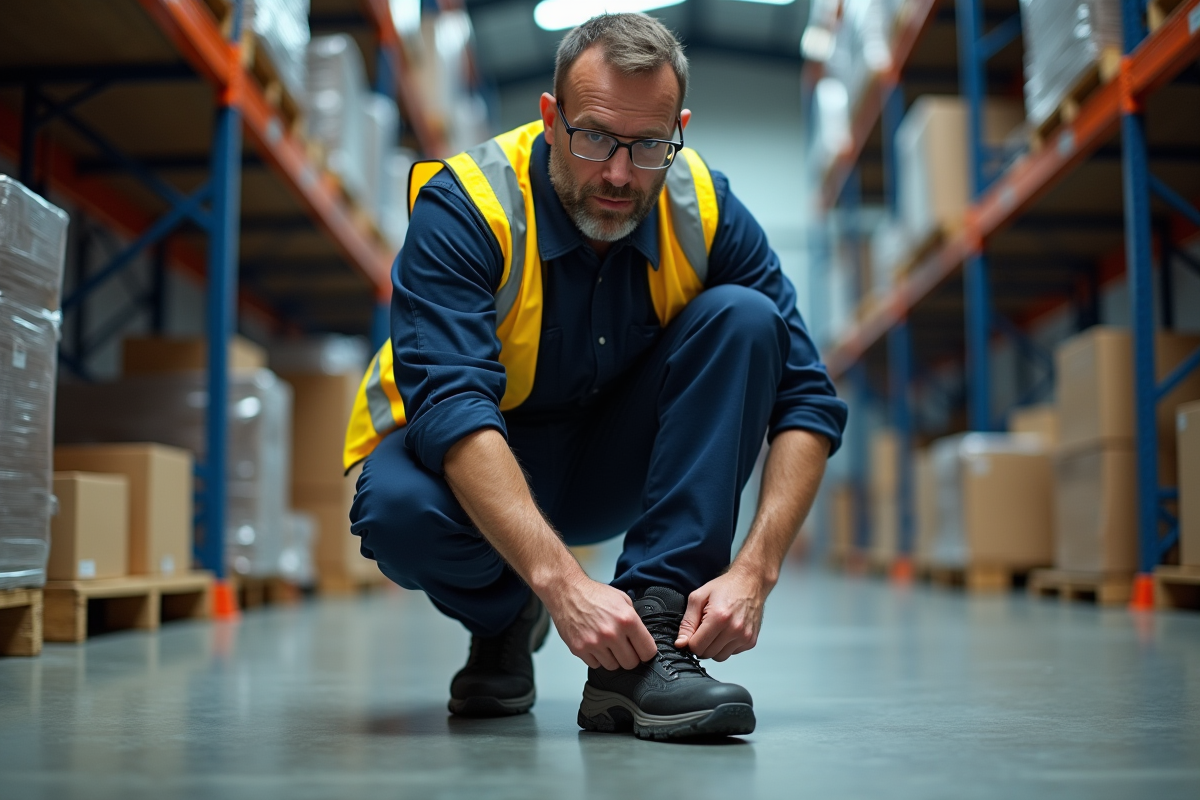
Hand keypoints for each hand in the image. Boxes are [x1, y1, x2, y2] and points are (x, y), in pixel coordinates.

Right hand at [543, 577, 657, 670]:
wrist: (566, 591)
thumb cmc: (593, 594)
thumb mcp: (623, 600)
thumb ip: (634, 619)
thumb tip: (642, 638)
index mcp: (627, 620)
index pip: (647, 651)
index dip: (646, 652)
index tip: (642, 650)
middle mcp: (611, 633)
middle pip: (631, 663)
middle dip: (630, 657)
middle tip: (623, 647)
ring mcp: (594, 643)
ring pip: (613, 666)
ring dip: (612, 658)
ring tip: (606, 643)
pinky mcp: (579, 649)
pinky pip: (595, 665)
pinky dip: (596, 658)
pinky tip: (594, 644)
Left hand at [675, 567, 768, 661]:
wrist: (750, 581)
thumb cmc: (725, 587)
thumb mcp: (698, 597)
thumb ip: (687, 622)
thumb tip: (681, 643)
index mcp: (719, 617)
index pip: (697, 646)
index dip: (690, 641)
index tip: (693, 632)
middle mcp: (734, 629)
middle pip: (708, 654)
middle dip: (702, 644)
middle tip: (705, 629)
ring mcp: (744, 637)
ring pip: (720, 657)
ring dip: (714, 647)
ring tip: (717, 630)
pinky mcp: (751, 641)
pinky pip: (732, 653)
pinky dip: (726, 646)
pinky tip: (727, 631)